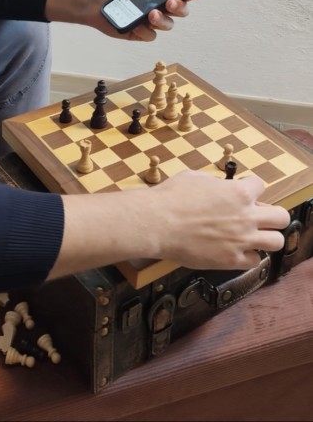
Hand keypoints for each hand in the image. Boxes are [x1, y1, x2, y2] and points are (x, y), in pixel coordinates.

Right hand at [50, 168, 290, 280]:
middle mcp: (246, 217)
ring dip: (267, 238)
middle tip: (258, 216)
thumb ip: (216, 183)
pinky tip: (236, 250)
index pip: (261, 186)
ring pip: (276, 242)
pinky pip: (255, 261)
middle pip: (281, 217)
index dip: (251, 189)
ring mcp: (241, 240)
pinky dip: (248, 256)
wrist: (157, 223)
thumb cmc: (171, 197)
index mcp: (239, 192)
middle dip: (272, 215)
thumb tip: (219, 187)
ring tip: (253, 236)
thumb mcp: (195, 177)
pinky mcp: (231, 260)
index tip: (242, 194)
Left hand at [86, 0, 201, 40]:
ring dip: (164, 20)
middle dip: (180, 6)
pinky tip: (137, 24)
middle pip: (181, 10)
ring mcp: (148, 20)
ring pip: (168, 24)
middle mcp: (157, 5)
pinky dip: (146, 30)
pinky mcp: (138, 32)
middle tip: (170, 1)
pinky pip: (150, 35)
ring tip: (151, 13)